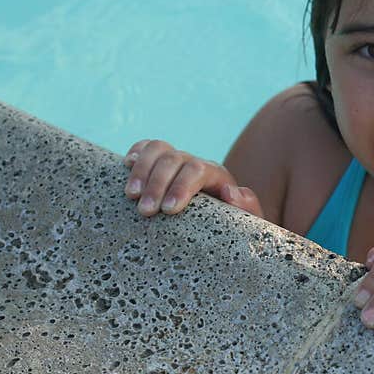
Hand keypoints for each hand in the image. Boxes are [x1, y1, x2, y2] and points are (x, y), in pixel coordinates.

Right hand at [123, 139, 264, 218]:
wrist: (220, 224)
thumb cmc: (232, 226)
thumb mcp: (247, 221)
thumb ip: (247, 207)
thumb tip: (230, 191)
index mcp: (216, 175)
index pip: (198, 170)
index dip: (182, 186)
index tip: (169, 210)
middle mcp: (194, 163)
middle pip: (174, 159)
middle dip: (157, 184)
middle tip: (146, 211)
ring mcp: (176, 161)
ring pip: (158, 149)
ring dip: (142, 170)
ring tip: (131, 195)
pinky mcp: (158, 164)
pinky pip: (146, 148)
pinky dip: (136, 152)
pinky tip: (126, 165)